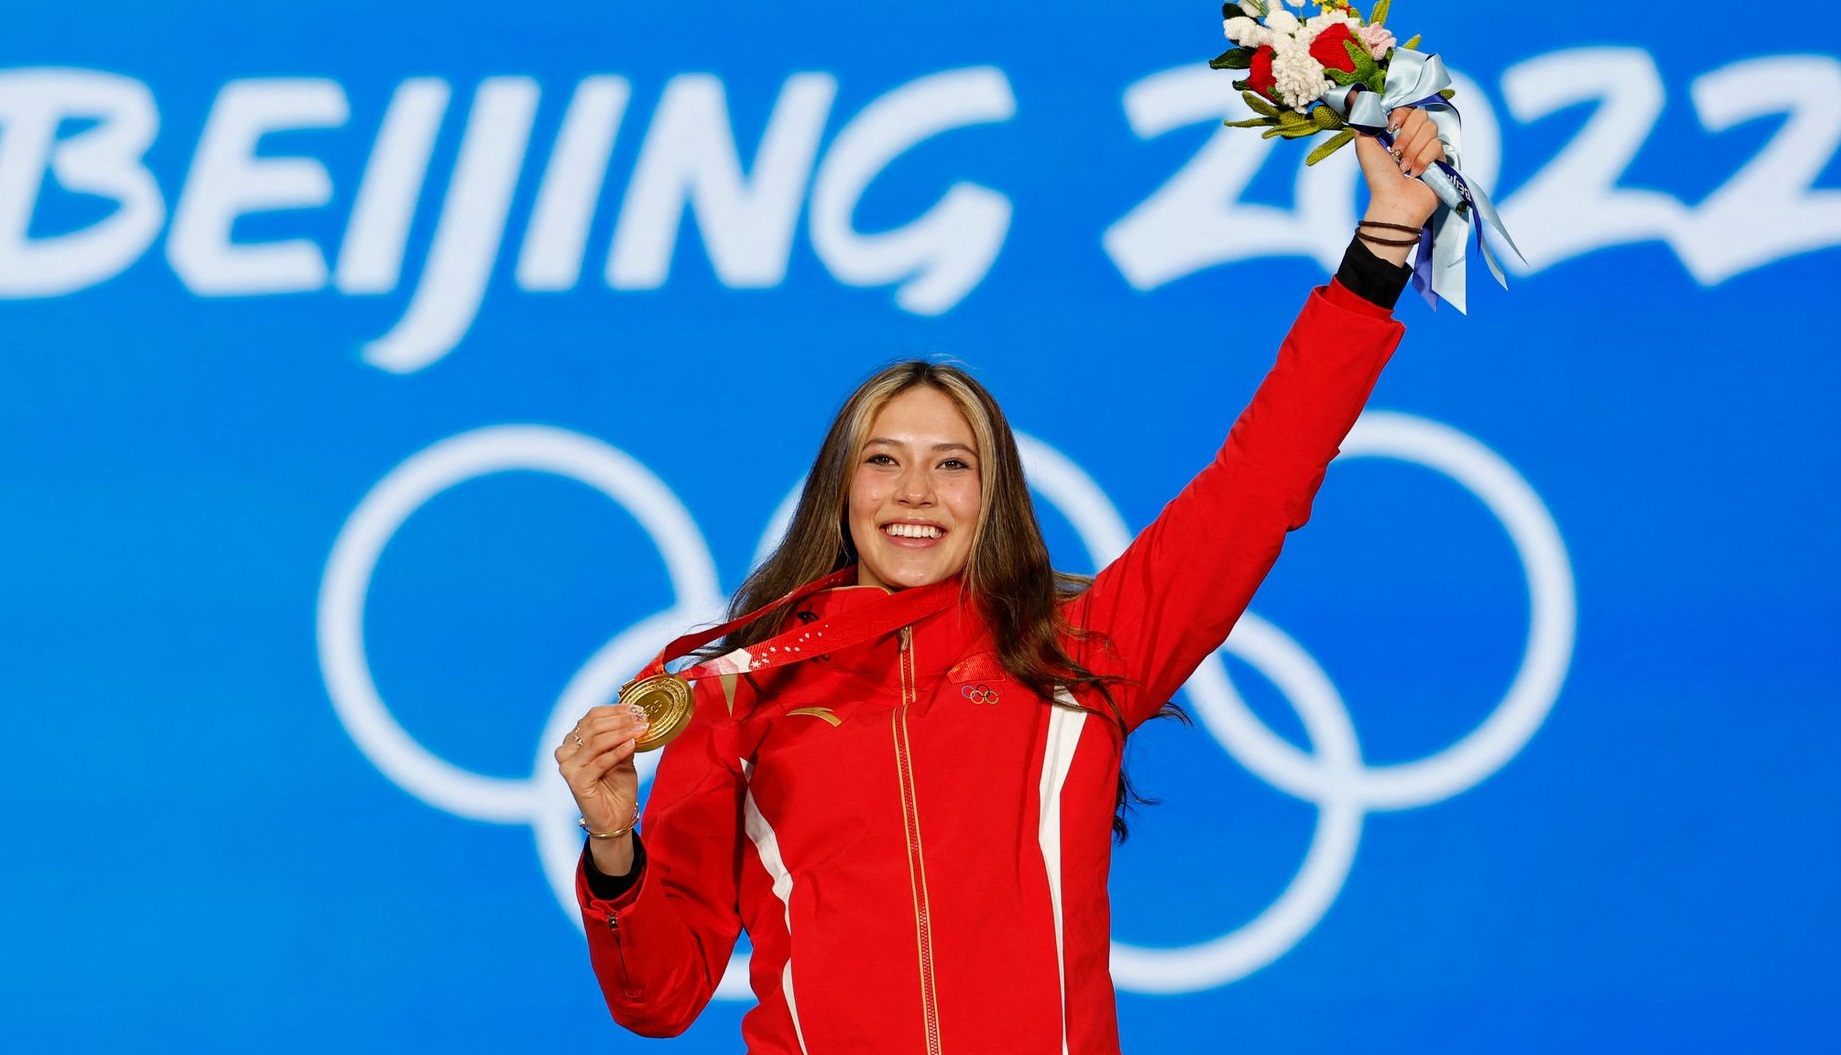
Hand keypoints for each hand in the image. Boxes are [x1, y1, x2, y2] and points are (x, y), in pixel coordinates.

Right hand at [555, 702, 649, 874]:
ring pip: (596, 741)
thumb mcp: (623, 756)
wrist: (615, 818)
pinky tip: (632, 744)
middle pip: (593, 726)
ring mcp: (568, 767)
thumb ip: (623, 738)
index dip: (615, 710)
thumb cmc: (617, 786)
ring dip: (622, 732)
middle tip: (641, 718)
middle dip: (621, 720)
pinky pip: (600, 761)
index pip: (592, 716)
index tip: (637, 709)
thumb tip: (636, 717)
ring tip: (641, 729)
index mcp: (574, 741)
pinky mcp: (575, 781)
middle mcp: (566, 751)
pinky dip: (618, 751)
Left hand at [1353, 106, 1445, 244]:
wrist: (1393, 201)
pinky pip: (1437, 146)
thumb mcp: (1364, 145)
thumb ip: (1363, 120)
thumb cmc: (1378, 177)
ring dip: (1413, 151)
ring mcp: (1428, 148)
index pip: (1408, 108)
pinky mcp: (1441, 160)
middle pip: (1421, 116)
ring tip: (1404, 167)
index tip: (1390, 128)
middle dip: (1406, 136)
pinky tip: (1416, 173)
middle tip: (1396, 154)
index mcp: (1397, 132)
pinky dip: (1423, 160)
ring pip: (1430, 130)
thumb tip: (1354, 96)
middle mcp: (1414, 137)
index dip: (1400, 116)